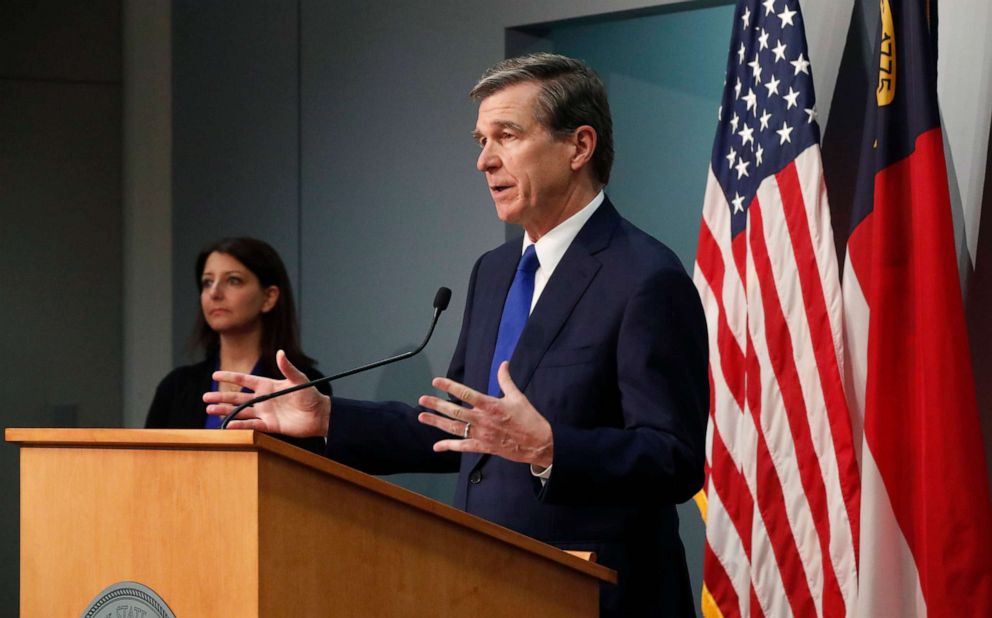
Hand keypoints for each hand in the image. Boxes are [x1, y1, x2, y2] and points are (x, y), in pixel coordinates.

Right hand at [204, 350, 329, 437]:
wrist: (319, 415)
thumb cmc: (310, 396)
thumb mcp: (299, 380)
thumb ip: (288, 368)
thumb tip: (280, 353)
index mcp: (268, 385)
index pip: (245, 379)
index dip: (230, 376)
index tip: (215, 374)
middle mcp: (263, 399)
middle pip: (238, 396)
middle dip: (222, 396)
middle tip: (205, 396)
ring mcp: (265, 412)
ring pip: (241, 411)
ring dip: (225, 410)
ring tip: (210, 409)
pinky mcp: (269, 425)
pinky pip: (251, 425)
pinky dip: (239, 425)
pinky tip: (227, 424)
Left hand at [417, 361, 552, 467]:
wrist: (538, 443)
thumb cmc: (529, 418)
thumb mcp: (518, 396)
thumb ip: (506, 380)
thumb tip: (503, 363)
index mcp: (490, 405)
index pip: (466, 393)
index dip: (449, 387)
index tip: (436, 381)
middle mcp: (482, 420)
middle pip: (455, 411)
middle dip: (436, 405)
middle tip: (422, 399)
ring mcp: (481, 435)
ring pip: (454, 428)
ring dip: (436, 423)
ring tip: (422, 417)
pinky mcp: (483, 447)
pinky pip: (462, 447)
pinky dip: (448, 447)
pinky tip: (436, 446)